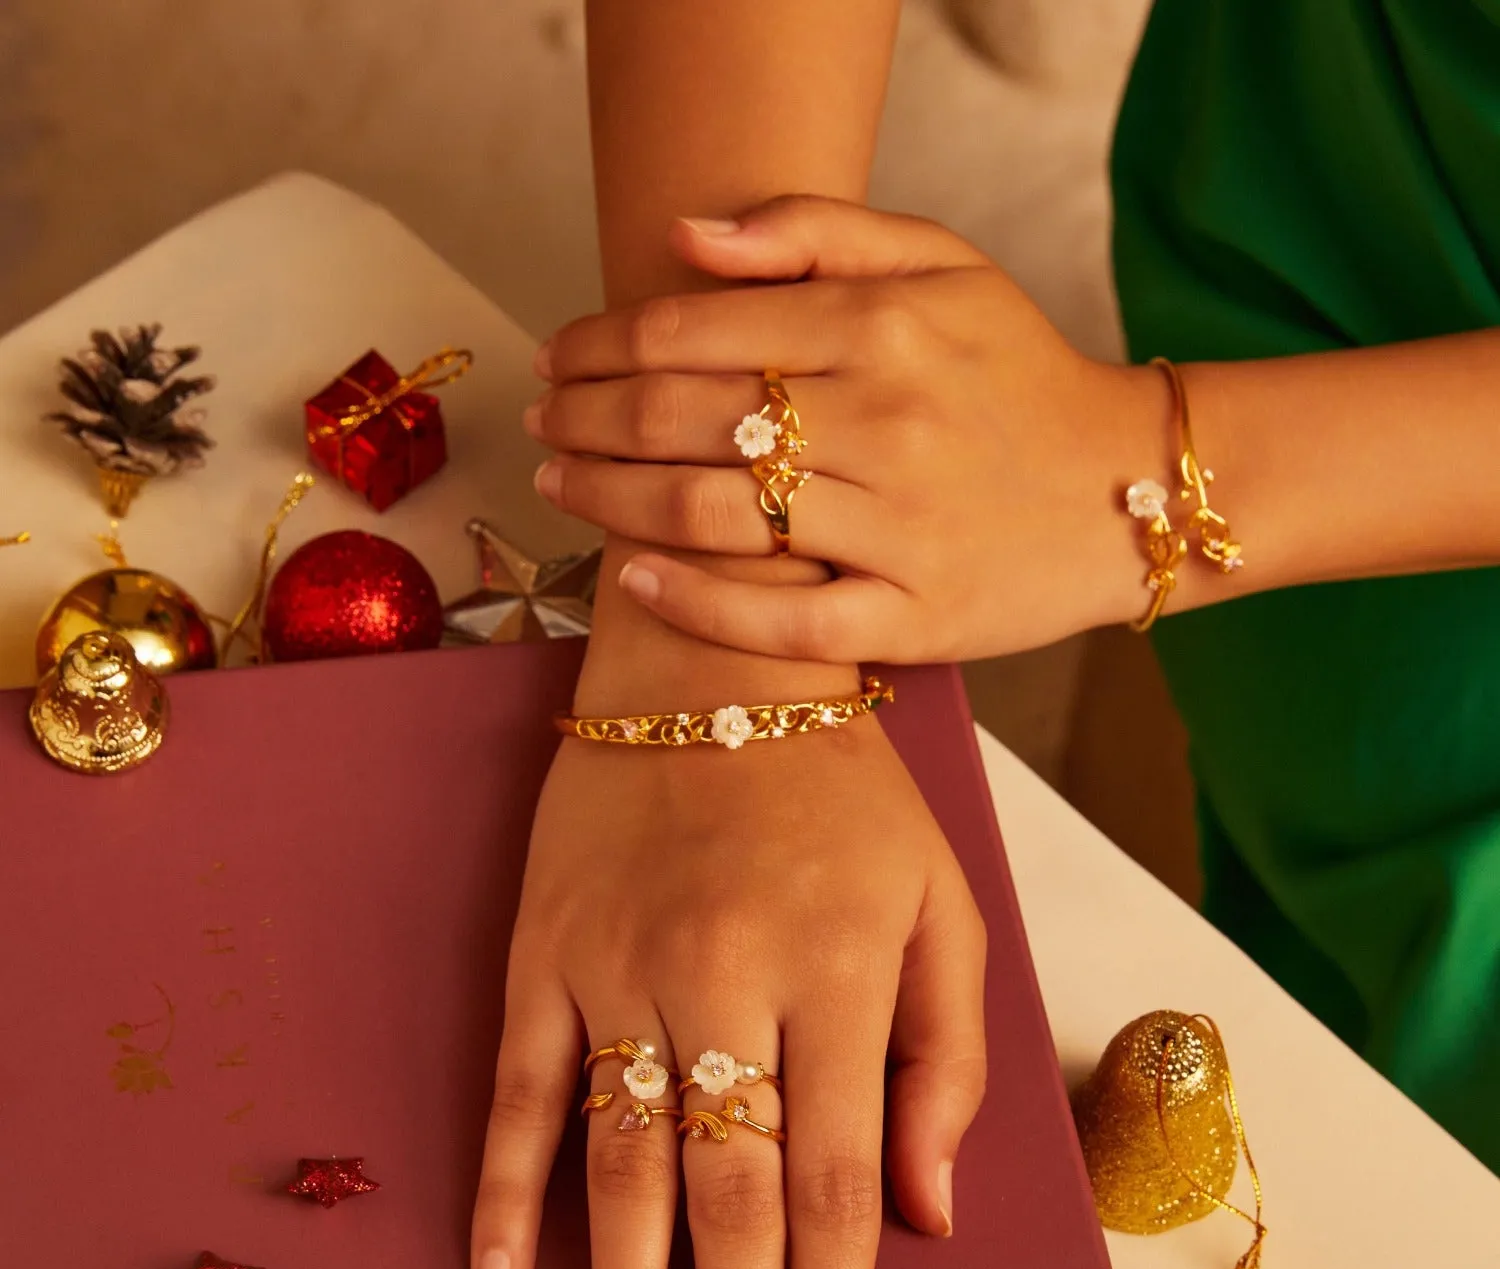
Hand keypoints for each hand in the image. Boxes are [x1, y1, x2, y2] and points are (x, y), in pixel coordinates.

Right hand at [468, 712, 984, 1268]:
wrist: (715, 667)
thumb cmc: (846, 793)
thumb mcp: (939, 904)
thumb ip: (947, 1055)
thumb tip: (931, 1209)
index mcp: (838, 974)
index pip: (840, 1182)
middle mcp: (727, 980)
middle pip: (731, 1195)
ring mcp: (623, 966)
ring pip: (621, 1161)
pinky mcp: (547, 950)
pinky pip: (522, 1085)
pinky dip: (509, 1185)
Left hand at [526, 196, 1163, 662]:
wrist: (1122, 492)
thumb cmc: (1016, 377)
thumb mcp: (942, 266)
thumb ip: (815, 231)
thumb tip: (688, 236)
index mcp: (884, 326)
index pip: (692, 330)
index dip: (599, 345)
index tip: (558, 358)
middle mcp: (886, 422)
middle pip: (682, 422)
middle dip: (583, 421)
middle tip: (541, 425)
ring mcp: (899, 529)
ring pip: (713, 518)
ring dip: (611, 502)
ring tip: (563, 487)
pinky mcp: (912, 618)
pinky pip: (780, 623)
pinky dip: (696, 604)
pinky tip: (636, 581)